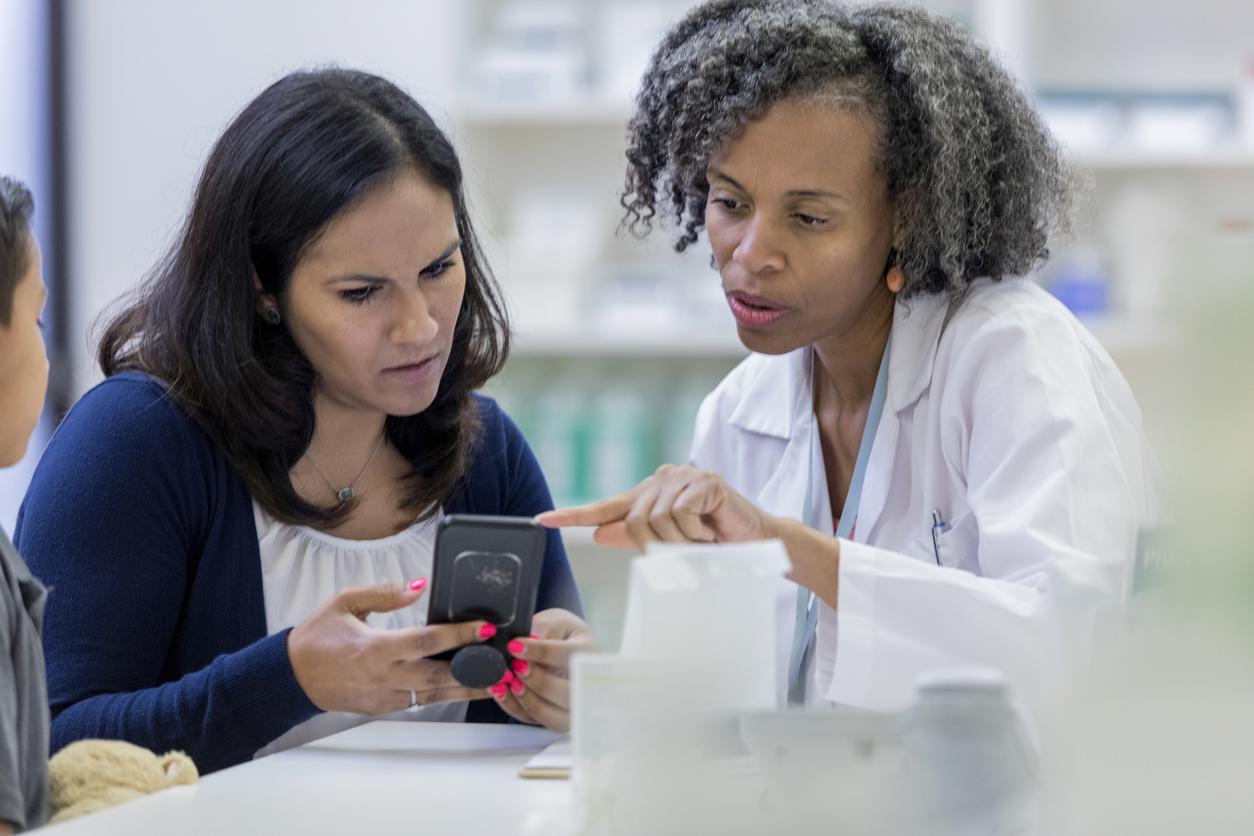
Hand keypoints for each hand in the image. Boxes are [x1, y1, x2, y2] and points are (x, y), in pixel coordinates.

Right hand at [287, 580, 495, 713]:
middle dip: (475, 670)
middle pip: (440, 676)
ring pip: (434, 695)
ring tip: (498, 680)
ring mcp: (385, 696)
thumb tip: (419, 585)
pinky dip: (444, 695)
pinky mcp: (383, 708)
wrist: (291, 677)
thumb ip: (385, 593)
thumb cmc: (317, 637)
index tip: (485, 629)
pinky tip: (464, 687)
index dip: (459, 635)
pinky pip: (420, 702)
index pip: (426, 641)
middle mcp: (384, 676)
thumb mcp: (345, 602)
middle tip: (504, 662)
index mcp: (375, 648)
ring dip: (467, 689)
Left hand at [489, 608, 596, 731]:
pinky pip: (534, 720)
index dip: (540, 652)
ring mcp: (573, 706)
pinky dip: (515, 706)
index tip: (514, 646)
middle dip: (536, 680)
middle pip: (566, 693)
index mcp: (590, 654)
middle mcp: (588, 685)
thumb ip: (543, 630)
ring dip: (525, 697)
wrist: (567, 645)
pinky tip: (503, 690)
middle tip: (514, 666)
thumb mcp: (556, 621)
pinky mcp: (555, 718)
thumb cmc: (561, 632)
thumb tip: (526, 643)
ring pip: (550, 714)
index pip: (568, 656)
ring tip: (507, 680)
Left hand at [536, 464, 776, 549]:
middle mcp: (662, 480)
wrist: (757, 542)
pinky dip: (694, 533)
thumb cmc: (715, 543)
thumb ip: (637, 537)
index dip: (573, 515)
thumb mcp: (672, 544)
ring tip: (702, 542)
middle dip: (656, 547)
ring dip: (680, 542)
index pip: (604, 507)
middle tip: (685, 553)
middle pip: (634, 521)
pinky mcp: (703, 481)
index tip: (541, 521)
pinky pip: (680, 514)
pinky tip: (710, 532)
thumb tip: (600, 534)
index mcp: (649, 495)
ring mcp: (683, 477)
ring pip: (656, 520)